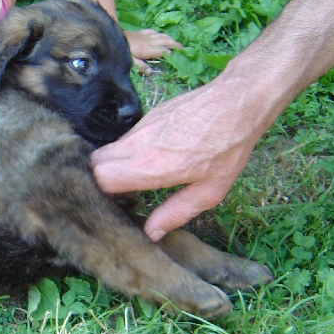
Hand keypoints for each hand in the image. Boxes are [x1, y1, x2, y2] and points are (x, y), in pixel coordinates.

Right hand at [90, 78, 262, 240]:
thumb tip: (150, 232)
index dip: (103, 194)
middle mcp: (138, 144)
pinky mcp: (148, 116)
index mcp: (150, 166)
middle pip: (95, 162)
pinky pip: (127, 137)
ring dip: (115, 164)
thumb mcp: (210, 191)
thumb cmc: (228, 148)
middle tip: (120, 192)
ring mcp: (141, 127)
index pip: (101, 179)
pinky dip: (130, 150)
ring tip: (138, 177)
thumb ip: (176, 213)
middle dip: (99, 178)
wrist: (238, 101)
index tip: (118, 202)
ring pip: (109, 148)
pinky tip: (154, 156)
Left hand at [124, 29, 182, 72]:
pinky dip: (159, 33)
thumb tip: (151, 71)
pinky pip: (153, 31)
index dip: (171, 53)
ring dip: (170, 38)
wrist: (113, 36)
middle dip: (175, 44)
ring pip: (161, 35)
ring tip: (176, 42)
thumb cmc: (121, 51)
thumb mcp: (129, 61)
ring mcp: (146, 35)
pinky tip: (160, 35)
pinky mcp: (141, 32)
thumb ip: (140, 66)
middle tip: (183, 48)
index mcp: (147, 50)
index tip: (178, 56)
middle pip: (166, 41)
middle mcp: (149, 42)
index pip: (163, 51)